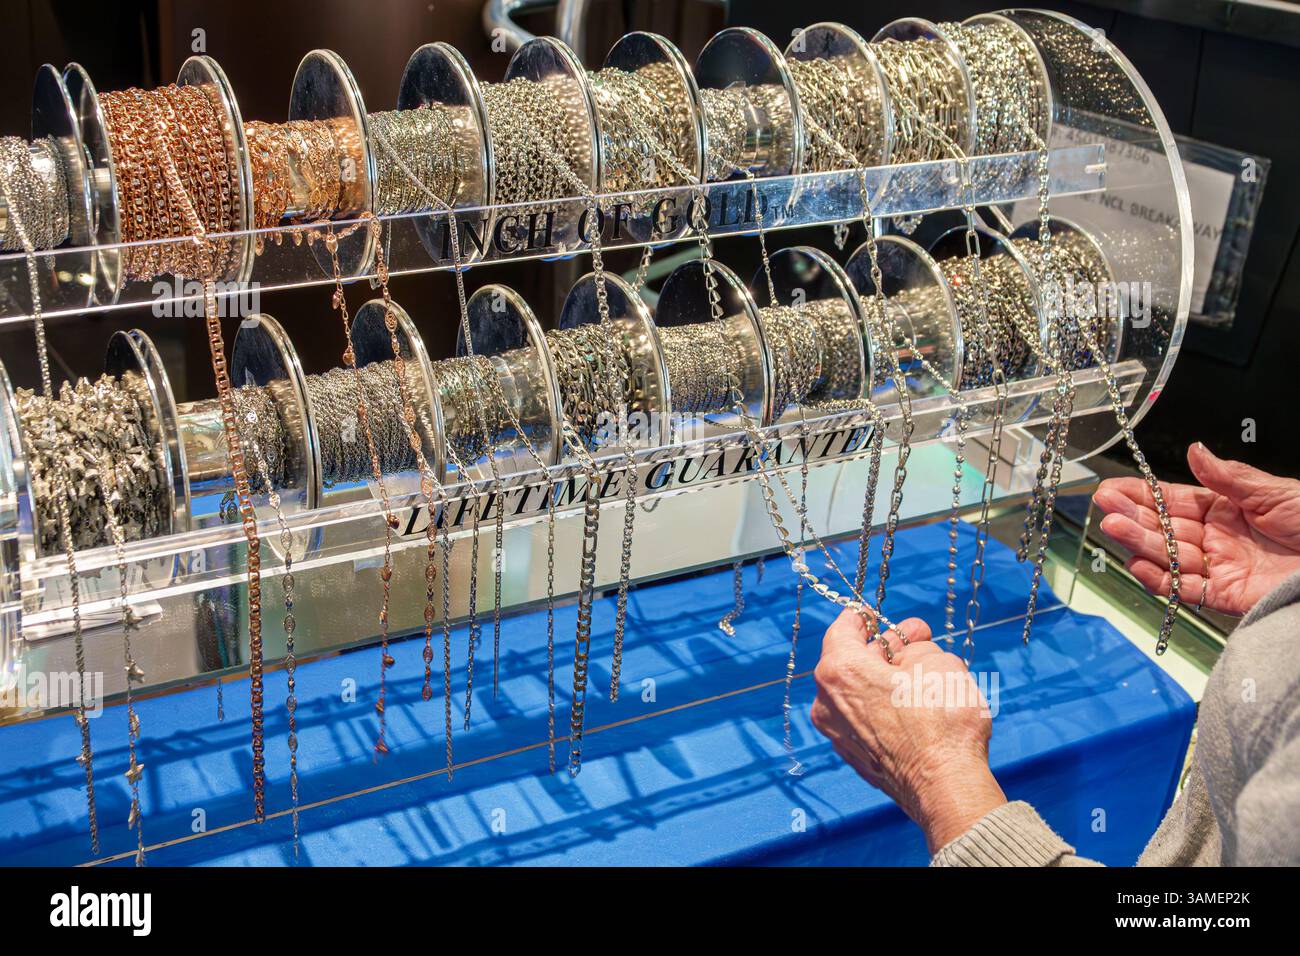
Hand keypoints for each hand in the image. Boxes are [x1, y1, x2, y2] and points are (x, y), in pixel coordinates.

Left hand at [810, 610, 1005, 852]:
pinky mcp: (855, 758)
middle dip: (885, 648)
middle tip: (916, 639)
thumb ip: (916, 647)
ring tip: (921, 672)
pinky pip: (865, 719)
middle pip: (851, 662)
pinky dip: (883, 707)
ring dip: (885, 679)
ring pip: (859, 692)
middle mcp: (827, 703)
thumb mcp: (938, 662)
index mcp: (839, 671)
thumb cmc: (941, 720)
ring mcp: (838, 734)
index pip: (843, 629)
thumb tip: (909, 647)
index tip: (876, 612)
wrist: (945, 786)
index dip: (863, 616)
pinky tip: (912, 705)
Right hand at [1094, 443, 1299, 616]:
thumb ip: (1228, 477)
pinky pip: (1186, 591)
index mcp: (1227, 510)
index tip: (1114, 488)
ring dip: (1139, 543)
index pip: (1174, 500)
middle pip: (1165, 528)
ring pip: (1169, 557)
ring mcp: (1221, 568)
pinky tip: (1138, 563)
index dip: (1143, 494)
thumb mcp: (1275, 492)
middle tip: (1105, 507)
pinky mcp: (1228, 597)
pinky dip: (1161, 580)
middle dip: (1133, 517)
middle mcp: (1218, 539)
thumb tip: (1194, 450)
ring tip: (1113, 528)